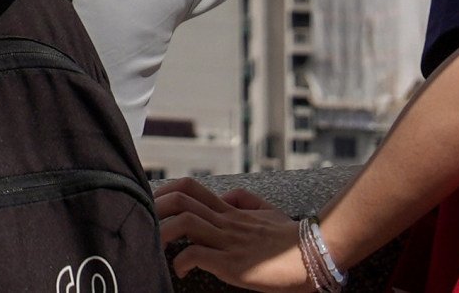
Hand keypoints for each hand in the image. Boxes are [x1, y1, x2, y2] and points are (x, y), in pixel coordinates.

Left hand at [158, 179, 312, 291]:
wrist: (314, 255)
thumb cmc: (291, 238)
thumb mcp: (267, 212)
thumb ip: (245, 200)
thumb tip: (224, 195)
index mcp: (231, 211)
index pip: (192, 187)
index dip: (166, 189)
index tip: (152, 200)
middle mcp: (227, 221)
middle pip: (182, 199)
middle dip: (156, 205)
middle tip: (143, 217)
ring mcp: (229, 241)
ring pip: (186, 222)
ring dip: (163, 231)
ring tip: (155, 243)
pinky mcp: (233, 264)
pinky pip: (198, 255)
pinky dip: (182, 262)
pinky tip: (180, 270)